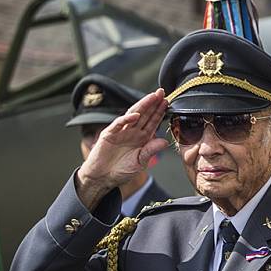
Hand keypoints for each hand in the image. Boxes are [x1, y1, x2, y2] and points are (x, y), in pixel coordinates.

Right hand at [76, 89, 168, 209]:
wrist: (102, 178)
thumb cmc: (121, 170)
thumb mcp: (140, 161)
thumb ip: (151, 151)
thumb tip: (165, 141)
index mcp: (142, 138)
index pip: (153, 121)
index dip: (160, 112)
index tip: (168, 102)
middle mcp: (133, 132)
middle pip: (145, 114)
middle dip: (153, 103)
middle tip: (162, 92)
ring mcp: (121, 132)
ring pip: (133, 115)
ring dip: (143, 105)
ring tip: (152, 97)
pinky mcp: (109, 134)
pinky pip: (118, 125)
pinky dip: (126, 119)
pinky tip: (136, 115)